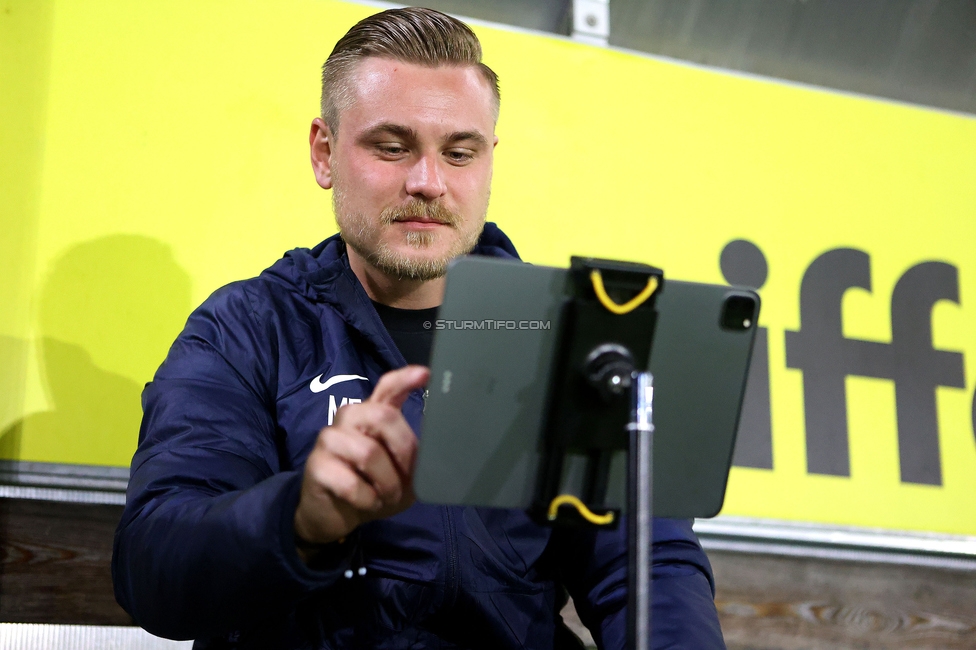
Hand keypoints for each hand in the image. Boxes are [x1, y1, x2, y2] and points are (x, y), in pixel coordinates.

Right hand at [293, 365, 428, 550]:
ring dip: (387, 483)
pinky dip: (368, 500)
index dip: (405, 379)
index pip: (387, 387)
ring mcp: (329, 439)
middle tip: (407, 479)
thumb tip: (429, 453)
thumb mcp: (399, 472)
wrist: (333, 514)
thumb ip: (411, 456)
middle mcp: (350, 418)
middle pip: (384, 417)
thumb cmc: (370, 487)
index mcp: (372, 415)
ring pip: (369, 453)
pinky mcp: (316, 465)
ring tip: (387, 496)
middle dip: (404, 451)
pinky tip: (367, 503)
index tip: (425, 374)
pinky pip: (352, 483)